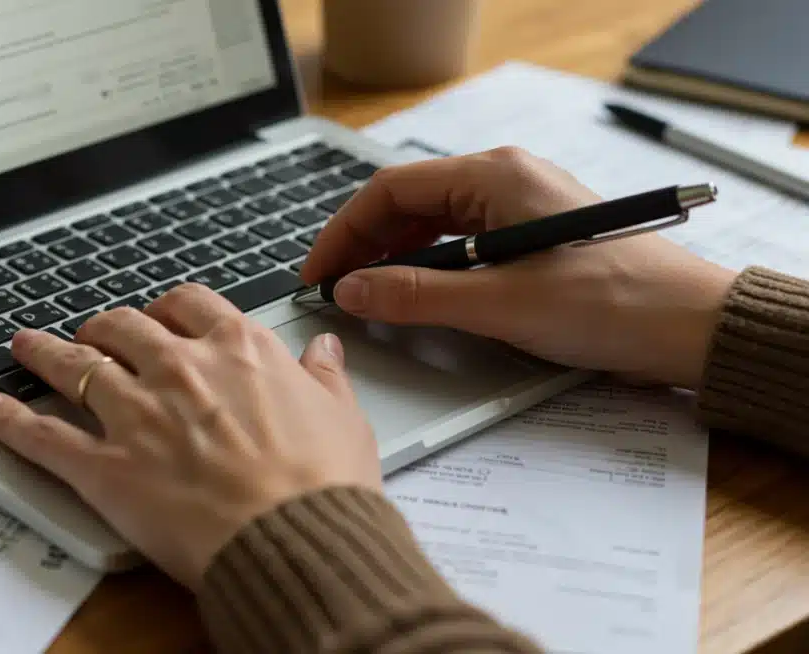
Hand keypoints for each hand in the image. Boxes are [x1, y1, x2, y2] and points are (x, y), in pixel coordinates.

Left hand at [0, 284, 380, 589]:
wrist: (297, 541)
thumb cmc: (325, 486)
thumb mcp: (344, 417)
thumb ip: (325, 377)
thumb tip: (324, 350)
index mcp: (238, 349)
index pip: (188, 304)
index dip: (167, 309)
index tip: (160, 318)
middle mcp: (181, 369)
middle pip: (123, 328)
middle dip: (104, 328)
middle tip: (94, 335)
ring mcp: (137, 415)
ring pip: (74, 366)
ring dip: (44, 353)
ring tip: (24, 346)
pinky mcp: (105, 467)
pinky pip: (44, 436)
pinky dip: (11, 421)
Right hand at [300, 146, 737, 388]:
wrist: (688, 326)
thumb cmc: (610, 302)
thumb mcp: (498, 303)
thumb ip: (415, 295)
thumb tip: (351, 292)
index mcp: (494, 176)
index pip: (390, 191)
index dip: (344, 233)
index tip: (319, 274)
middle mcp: (505, 180)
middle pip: (408, 203)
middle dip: (364, 244)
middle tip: (335, 288)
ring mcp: (520, 206)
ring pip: (433, 223)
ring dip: (394, 256)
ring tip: (367, 294)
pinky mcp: (533, 236)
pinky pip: (462, 241)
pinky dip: (429, 265)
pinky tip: (418, 293)